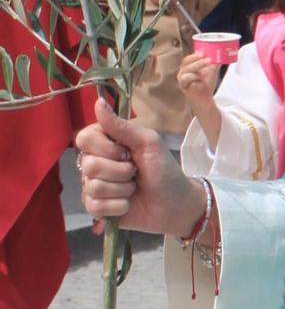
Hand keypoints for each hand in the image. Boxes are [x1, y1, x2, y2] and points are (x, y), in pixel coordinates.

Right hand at [75, 101, 207, 235]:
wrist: (176, 204)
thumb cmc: (164, 170)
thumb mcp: (148, 143)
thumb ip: (121, 125)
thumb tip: (98, 101)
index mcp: (104, 142)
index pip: (84, 139)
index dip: (107, 148)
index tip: (128, 152)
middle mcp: (94, 162)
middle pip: (89, 165)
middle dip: (120, 171)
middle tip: (135, 172)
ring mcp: (93, 185)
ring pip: (92, 187)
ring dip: (122, 189)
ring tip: (134, 188)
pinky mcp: (96, 208)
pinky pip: (94, 206)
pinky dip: (117, 206)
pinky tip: (128, 204)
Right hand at [176, 51, 219, 104]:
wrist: (205, 98)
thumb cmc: (206, 83)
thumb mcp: (212, 70)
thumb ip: (215, 62)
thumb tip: (222, 53)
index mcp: (188, 65)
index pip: (189, 57)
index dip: (196, 54)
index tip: (204, 53)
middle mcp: (183, 70)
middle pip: (187, 61)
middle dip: (198, 60)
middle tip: (209, 59)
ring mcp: (181, 77)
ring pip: (186, 69)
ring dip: (197, 67)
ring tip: (206, 68)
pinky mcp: (182, 85)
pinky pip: (185, 78)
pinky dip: (193, 77)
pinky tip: (200, 79)